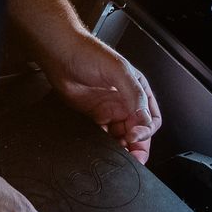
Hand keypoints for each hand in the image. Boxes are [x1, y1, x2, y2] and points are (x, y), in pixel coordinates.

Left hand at [38, 31, 160, 162]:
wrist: (60, 54)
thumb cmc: (90, 54)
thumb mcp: (120, 71)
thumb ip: (135, 95)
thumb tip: (145, 120)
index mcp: (139, 92)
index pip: (151, 119)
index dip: (146, 131)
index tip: (135, 136)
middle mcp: (126, 103)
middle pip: (138, 133)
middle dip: (137, 146)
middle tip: (133, 157)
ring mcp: (109, 111)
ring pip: (121, 137)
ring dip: (121, 148)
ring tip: (117, 154)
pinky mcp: (94, 117)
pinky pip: (103, 136)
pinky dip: (104, 144)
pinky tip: (101, 145)